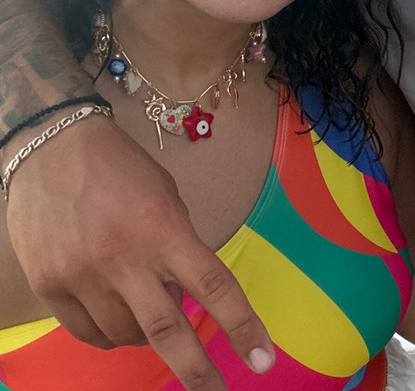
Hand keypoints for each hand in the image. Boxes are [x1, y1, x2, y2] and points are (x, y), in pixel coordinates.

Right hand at [5, 114, 273, 388]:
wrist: (53, 148)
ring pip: (126, 336)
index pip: (214, 286)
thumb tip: (186, 296)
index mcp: (164, 228)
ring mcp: (82, 274)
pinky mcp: (49, 285)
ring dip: (146, 336)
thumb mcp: (167, 199)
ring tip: (147, 304)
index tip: (262, 360)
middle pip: (166, 330)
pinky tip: (116, 314)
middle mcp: (124, 256)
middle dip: (196, 371)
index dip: (242, 326)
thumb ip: (179, 247)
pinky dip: (110, 335)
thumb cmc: (123, 169)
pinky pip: (89, 333)